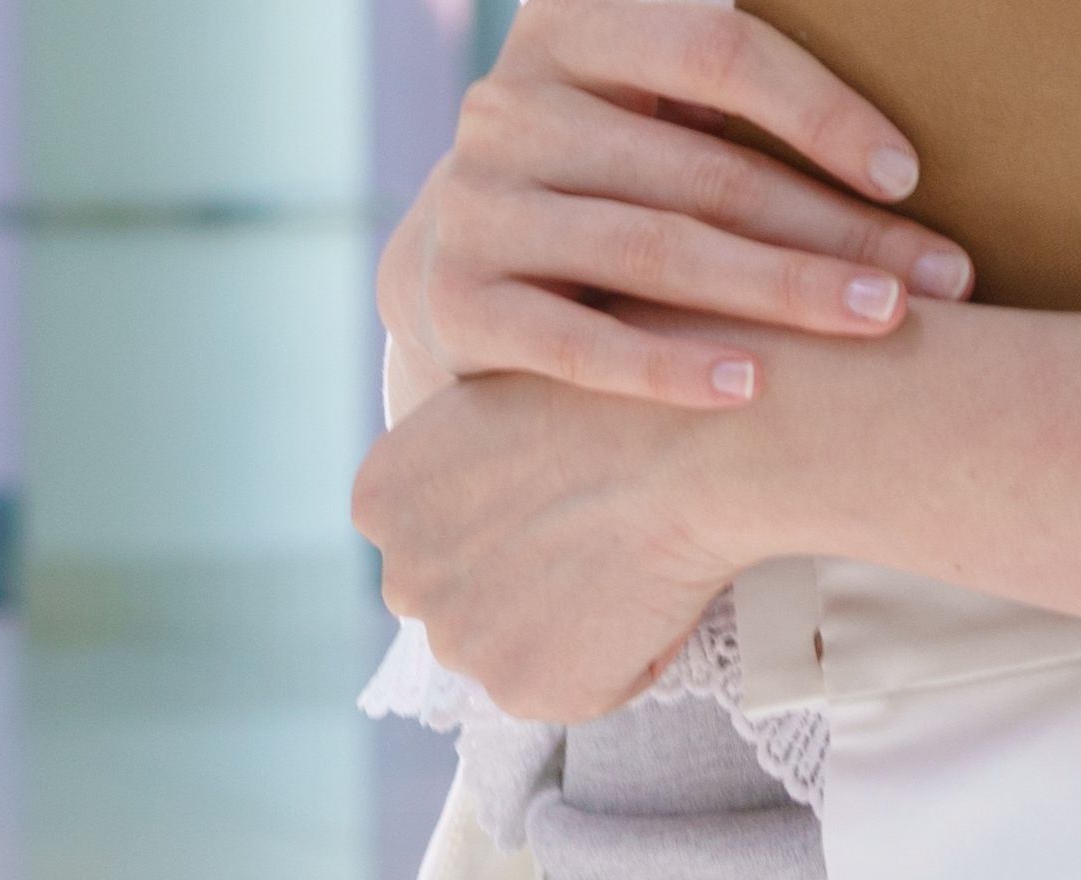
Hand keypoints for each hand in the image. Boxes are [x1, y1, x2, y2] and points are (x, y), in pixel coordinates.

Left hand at [356, 369, 742, 723]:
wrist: (701, 442)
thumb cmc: (626, 389)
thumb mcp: (504, 387)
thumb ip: (463, 452)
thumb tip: (488, 481)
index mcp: (380, 496)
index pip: (428, 527)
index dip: (500, 510)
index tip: (554, 484)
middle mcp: (400, 579)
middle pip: (462, 593)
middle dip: (519, 575)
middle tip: (598, 524)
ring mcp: (458, 644)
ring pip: (515, 644)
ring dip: (567, 618)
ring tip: (631, 553)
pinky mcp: (524, 692)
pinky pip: (577, 684)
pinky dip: (619, 654)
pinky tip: (651, 592)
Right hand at [378, 0, 971, 407]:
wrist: (445, 272)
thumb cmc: (597, 180)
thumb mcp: (637, 112)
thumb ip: (727, 105)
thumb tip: (910, 160)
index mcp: (564, 29)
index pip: (717, 50)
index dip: (821, 108)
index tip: (909, 174)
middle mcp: (505, 107)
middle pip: (704, 167)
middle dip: (836, 227)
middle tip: (941, 276)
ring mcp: (473, 207)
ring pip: (655, 250)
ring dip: (782, 291)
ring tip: (881, 323)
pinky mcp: (457, 306)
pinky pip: (580, 343)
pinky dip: (670, 366)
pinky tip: (756, 385)